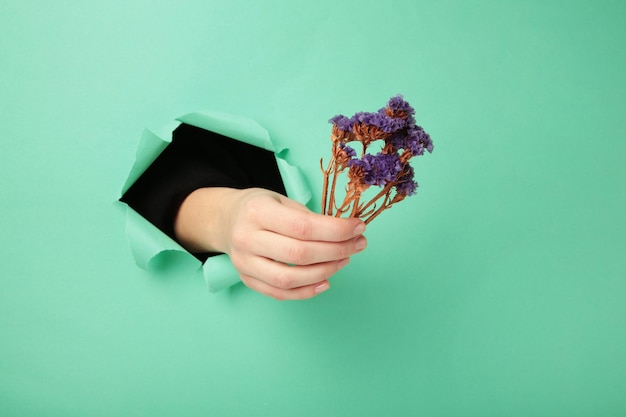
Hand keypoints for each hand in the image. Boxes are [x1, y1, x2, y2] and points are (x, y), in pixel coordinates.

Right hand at [174, 188, 366, 299]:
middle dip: (336, 251)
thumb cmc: (259, 207)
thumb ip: (308, 217)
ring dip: (325, 272)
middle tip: (358, 244)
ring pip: (290, 278)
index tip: (358, 228)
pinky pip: (280, 293)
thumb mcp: (280, 199)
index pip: (303, 227)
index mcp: (257, 212)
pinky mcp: (247, 280)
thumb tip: (346, 232)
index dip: (336, 230)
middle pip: (299, 254)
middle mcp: (247, 239)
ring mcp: (245, 263)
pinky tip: (326, 281)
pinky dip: (306, 291)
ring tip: (344, 260)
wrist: (224, 220)